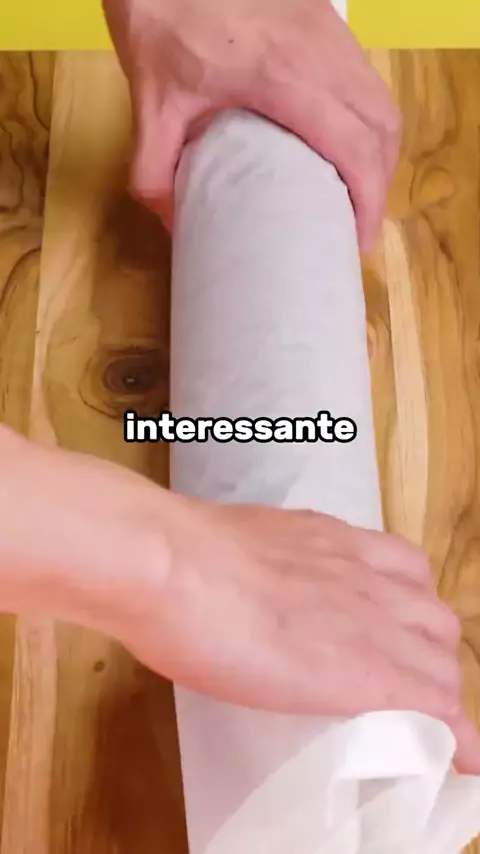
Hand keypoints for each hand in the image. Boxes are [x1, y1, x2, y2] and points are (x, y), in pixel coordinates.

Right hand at [1, 426, 476, 772]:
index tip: (398, 638)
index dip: (408, 612)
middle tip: (399, 680)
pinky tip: (461, 756)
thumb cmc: (176, 553)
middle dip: (427, 652)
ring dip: (437, 691)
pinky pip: (436, 707)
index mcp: (330, 540)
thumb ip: (257, 564)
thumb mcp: (232, 545)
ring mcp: (369, 621)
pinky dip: (453, 734)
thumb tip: (238, 586)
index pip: (406, 571)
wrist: (171, 564)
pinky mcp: (365, 673)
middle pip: (434, 618)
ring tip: (418, 721)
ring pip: (442, 662)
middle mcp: (362, 574)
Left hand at [102, 0, 401, 250]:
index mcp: (286, 78)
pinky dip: (368, 116)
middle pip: (382, 127)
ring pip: (381, 99)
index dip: (369, 199)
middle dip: (380, 182)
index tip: (359, 238)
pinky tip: (343, 136)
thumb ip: (153, 169)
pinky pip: (366, 76)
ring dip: (378, 149)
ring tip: (356, 188)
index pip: (355, 147)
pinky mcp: (325, 19)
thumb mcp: (150, 101)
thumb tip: (171, 221)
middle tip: (357, 222)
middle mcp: (323, 54)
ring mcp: (330, 32)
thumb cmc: (162, 14)